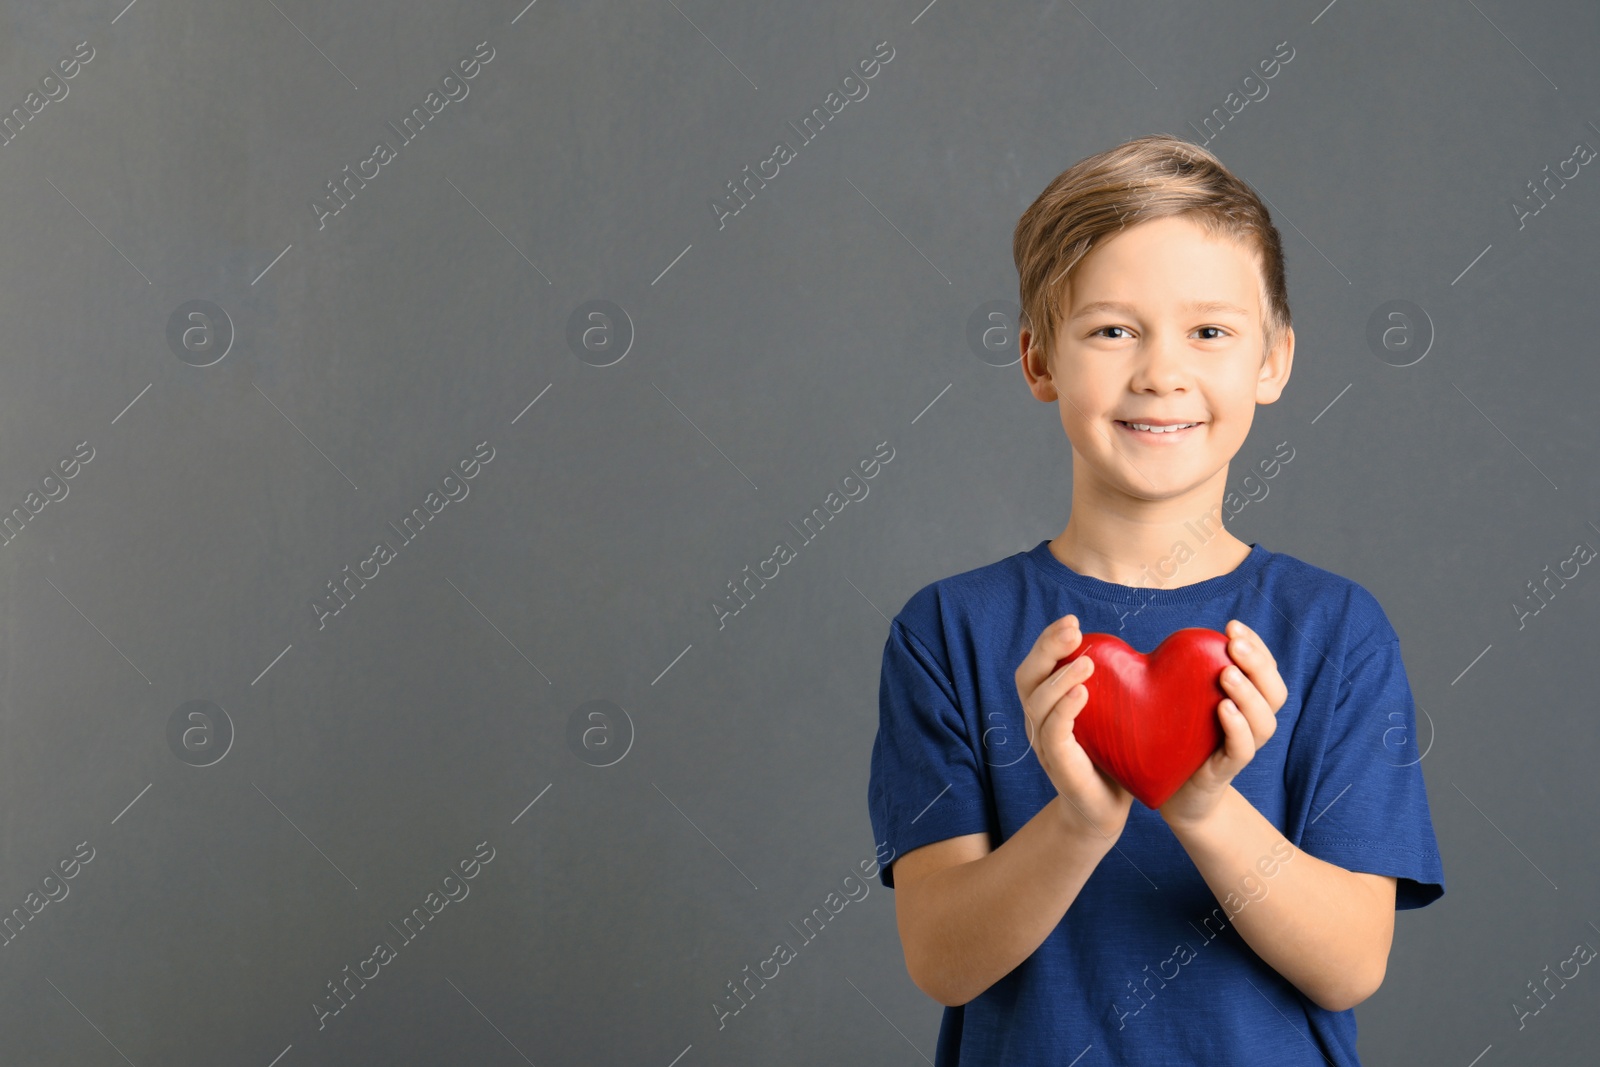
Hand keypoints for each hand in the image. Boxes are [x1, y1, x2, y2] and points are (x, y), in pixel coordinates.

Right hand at [1014, 614, 1134, 843]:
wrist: (1106, 812)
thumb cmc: (1110, 760)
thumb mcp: (1109, 716)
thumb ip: (1110, 688)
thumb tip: (1134, 650)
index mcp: (1046, 706)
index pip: (1036, 665)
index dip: (1047, 641)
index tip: (1071, 621)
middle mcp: (1038, 722)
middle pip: (1026, 677)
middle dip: (1046, 649)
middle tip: (1073, 630)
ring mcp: (1045, 745)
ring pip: (1037, 703)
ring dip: (1059, 678)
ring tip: (1085, 662)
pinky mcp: (1058, 766)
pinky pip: (1053, 733)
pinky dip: (1064, 710)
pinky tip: (1082, 693)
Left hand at [1158, 619, 1287, 830]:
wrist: (1172, 796)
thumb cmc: (1175, 741)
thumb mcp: (1181, 700)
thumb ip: (1183, 673)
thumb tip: (1167, 638)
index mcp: (1244, 704)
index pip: (1265, 671)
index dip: (1257, 647)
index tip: (1233, 626)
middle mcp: (1250, 725)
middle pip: (1275, 693)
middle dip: (1259, 664)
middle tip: (1235, 643)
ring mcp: (1239, 749)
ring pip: (1264, 722)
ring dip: (1248, 694)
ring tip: (1228, 673)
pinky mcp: (1225, 771)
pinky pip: (1242, 750)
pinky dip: (1237, 728)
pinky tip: (1223, 709)